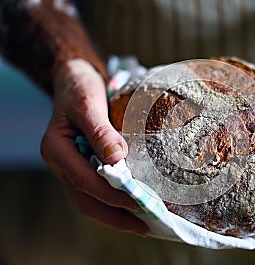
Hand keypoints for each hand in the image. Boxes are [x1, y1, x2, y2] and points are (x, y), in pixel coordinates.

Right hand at [41, 59, 147, 234]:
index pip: (84, 180)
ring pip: (91, 200)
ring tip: (142, 223)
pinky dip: (114, 201)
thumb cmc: (79, 89)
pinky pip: (97, 190)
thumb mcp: (88, 103)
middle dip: (115, 216)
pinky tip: (133, 205)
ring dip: (115, 214)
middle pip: (86, 200)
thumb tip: (117, 158)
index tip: (138, 202)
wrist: (75, 81)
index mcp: (56, 150)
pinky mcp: (84, 166)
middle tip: (145, 226)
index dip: (111, 194)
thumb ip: (100, 131)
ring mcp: (72, 168)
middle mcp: (62, 164)